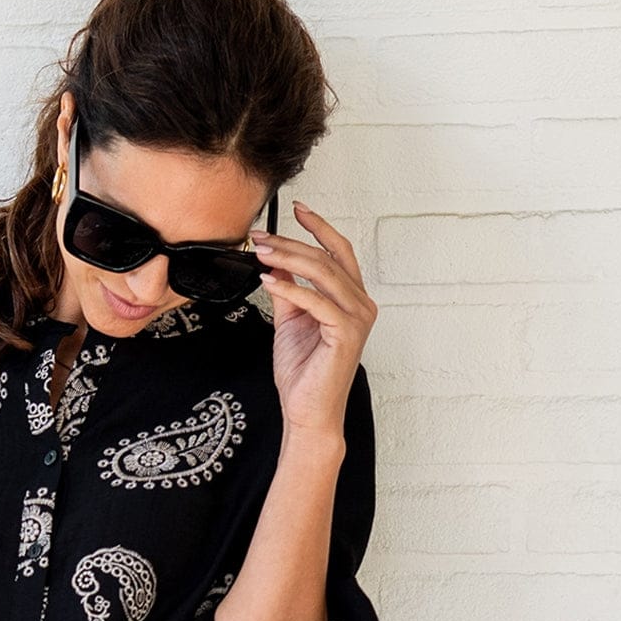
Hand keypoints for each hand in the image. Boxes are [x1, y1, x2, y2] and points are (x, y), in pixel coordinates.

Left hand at [251, 201, 377, 436]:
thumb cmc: (303, 372)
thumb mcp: (290, 320)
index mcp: (351, 299)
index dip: (319, 227)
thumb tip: (274, 260)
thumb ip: (287, 289)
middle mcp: (361, 304)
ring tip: (260, 253)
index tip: (296, 210)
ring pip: (323, 273)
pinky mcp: (346, 333)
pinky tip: (268, 280)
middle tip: (259, 237)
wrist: (307, 411)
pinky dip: (290, 288)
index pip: (338, 252)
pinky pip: (316, 301)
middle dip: (290, 242)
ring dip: (287, 258)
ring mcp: (357, 319)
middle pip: (327, 258)